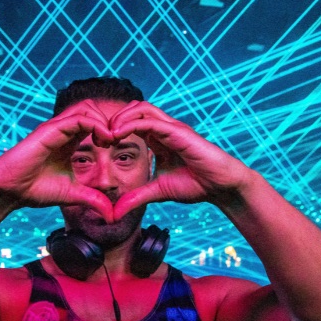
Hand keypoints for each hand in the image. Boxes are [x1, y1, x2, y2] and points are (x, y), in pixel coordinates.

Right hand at [0, 100, 116, 220]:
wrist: (8, 191)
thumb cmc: (33, 189)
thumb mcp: (72, 194)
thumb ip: (92, 199)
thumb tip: (112, 215)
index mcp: (69, 140)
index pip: (95, 121)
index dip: (111, 129)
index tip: (117, 147)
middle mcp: (63, 129)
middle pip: (93, 108)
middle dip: (110, 120)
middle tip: (116, 141)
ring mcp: (56, 127)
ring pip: (87, 107)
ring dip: (104, 121)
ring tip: (109, 141)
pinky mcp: (50, 130)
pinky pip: (78, 118)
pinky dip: (96, 125)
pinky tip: (103, 141)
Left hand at [108, 101, 251, 218]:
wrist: (221, 186)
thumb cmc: (196, 185)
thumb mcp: (158, 191)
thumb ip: (136, 197)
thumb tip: (116, 212)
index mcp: (158, 139)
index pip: (131, 122)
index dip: (112, 130)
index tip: (99, 145)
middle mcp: (164, 129)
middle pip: (133, 109)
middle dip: (113, 119)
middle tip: (99, 137)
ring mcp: (171, 128)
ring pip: (140, 108)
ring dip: (120, 118)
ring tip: (107, 134)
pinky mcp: (178, 132)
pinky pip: (151, 121)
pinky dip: (131, 124)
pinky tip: (118, 135)